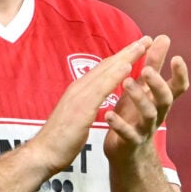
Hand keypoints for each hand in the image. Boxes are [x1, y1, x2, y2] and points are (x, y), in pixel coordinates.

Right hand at [32, 36, 150, 172]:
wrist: (44, 153)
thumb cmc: (60, 138)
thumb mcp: (76, 115)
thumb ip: (85, 103)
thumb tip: (92, 98)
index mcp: (79, 90)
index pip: (104, 69)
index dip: (121, 57)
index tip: (137, 48)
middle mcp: (79, 87)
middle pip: (107, 64)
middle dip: (127, 51)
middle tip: (146, 38)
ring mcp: (79, 95)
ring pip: (106, 71)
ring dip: (125, 57)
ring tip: (142, 46)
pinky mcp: (82, 106)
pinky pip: (102, 88)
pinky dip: (115, 75)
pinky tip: (128, 67)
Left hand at [104, 34, 188, 161]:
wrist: (126, 152)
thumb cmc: (135, 114)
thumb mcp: (144, 88)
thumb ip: (154, 64)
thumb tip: (163, 37)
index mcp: (160, 99)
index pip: (178, 86)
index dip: (180, 74)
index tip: (177, 57)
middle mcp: (158, 113)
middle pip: (166, 99)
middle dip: (158, 84)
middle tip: (147, 70)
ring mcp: (145, 128)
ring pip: (148, 114)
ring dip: (138, 98)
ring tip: (126, 83)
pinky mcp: (131, 142)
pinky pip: (128, 134)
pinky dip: (119, 124)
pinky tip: (108, 114)